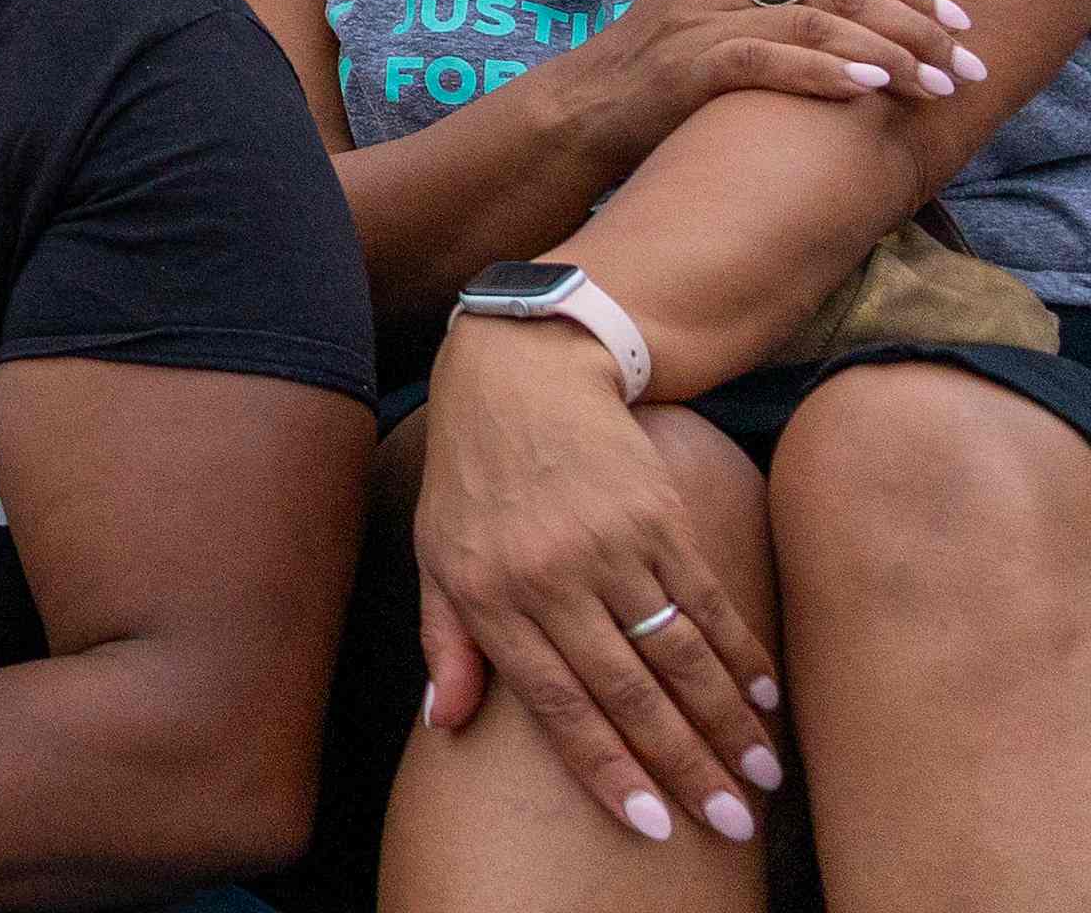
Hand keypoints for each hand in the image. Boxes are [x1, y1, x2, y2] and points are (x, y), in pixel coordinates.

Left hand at [410, 313, 781, 850]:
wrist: (520, 372)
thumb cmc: (471, 478)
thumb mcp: (436, 555)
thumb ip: (445, 642)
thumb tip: (447, 726)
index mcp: (491, 595)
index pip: (557, 706)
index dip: (609, 770)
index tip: (656, 826)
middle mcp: (551, 576)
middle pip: (629, 691)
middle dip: (686, 765)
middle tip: (734, 824)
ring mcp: (609, 545)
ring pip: (678, 653)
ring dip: (727, 721)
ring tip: (763, 774)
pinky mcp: (657, 516)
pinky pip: (707, 599)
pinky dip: (739, 652)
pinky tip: (764, 697)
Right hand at [552, 0, 980, 162]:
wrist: (586, 107)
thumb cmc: (661, 52)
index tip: (960, 20)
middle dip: (912, 27)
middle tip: (964, 65)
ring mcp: (696, 18)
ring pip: (809, 21)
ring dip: (883, 55)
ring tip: (933, 86)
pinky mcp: (686, 65)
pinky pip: (765, 61)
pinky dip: (821, 73)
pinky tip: (865, 90)